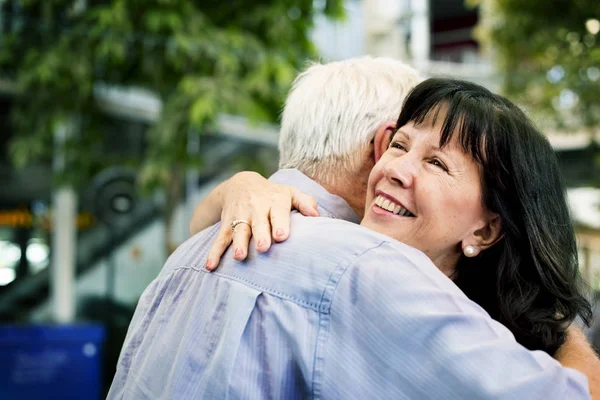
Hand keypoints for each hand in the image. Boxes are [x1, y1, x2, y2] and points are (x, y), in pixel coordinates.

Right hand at [195, 171, 318, 269]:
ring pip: (238, 231)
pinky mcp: (226, 225)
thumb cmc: (273, 194)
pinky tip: (210, 266)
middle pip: (258, 223)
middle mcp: (256, 209)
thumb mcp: (290, 192)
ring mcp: (239, 217)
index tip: (281, 236)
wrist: (240, 184)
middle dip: (259, 235)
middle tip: (263, 247)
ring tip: (239, 257)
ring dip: (238, 244)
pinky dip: (214, 253)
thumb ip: (305, 202)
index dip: (279, 224)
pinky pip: (219, 239)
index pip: (278, 212)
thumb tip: (317, 216)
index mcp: (274, 201)